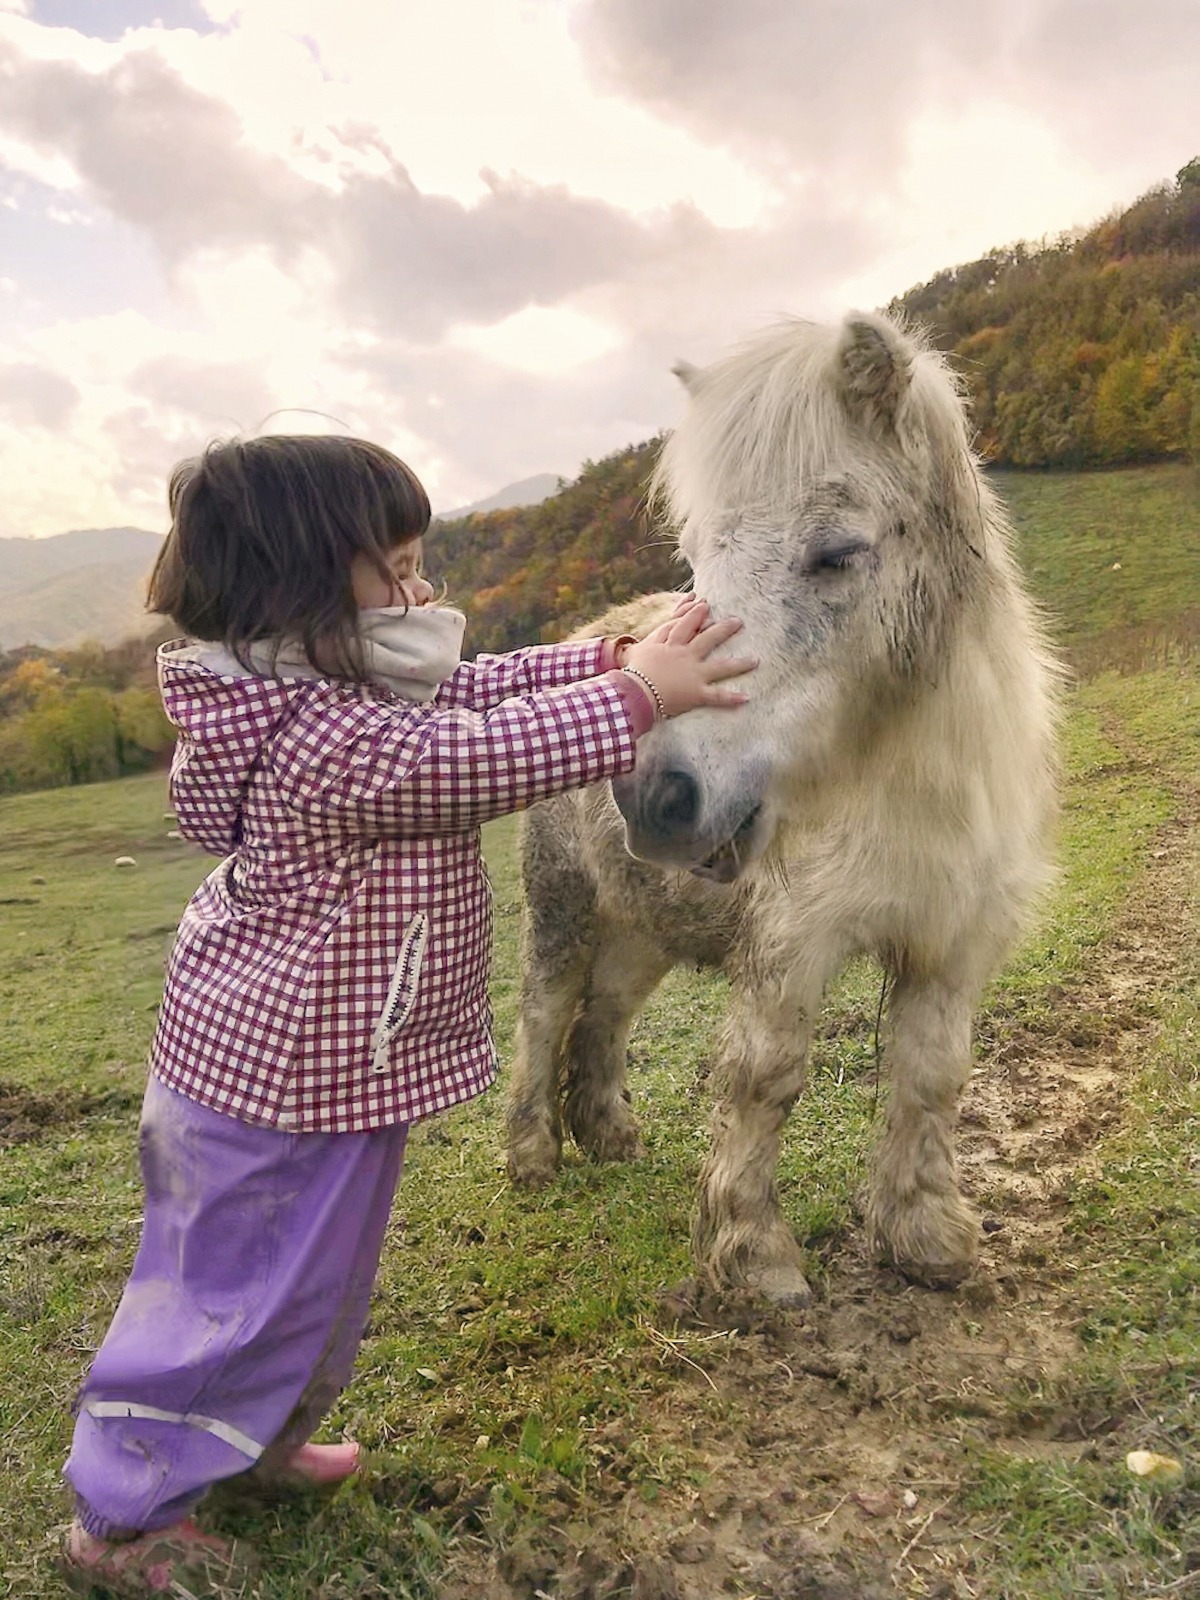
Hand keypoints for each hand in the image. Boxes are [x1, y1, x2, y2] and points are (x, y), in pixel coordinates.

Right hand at [623, 599, 754, 718]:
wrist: (635, 692)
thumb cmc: (636, 670)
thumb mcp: (643, 647)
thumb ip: (659, 634)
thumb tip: (674, 622)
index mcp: (673, 645)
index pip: (687, 625)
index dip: (697, 614)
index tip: (706, 605)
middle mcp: (687, 656)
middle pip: (709, 639)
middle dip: (724, 629)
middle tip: (738, 622)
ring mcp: (694, 674)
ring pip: (721, 667)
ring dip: (739, 664)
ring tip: (756, 660)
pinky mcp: (697, 694)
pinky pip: (717, 697)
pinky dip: (731, 699)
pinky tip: (746, 698)